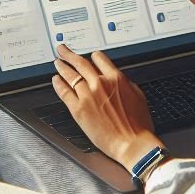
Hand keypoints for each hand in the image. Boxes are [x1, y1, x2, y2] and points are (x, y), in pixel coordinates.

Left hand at [52, 44, 162, 172]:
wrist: (132, 143)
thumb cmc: (138, 125)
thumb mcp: (138, 95)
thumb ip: (124, 83)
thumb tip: (117, 78)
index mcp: (116, 78)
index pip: (99, 59)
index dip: (92, 57)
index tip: (89, 57)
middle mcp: (100, 84)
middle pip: (80, 63)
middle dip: (69, 55)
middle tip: (62, 50)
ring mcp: (87, 96)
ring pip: (70, 75)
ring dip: (62, 66)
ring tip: (57, 63)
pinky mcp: (78, 110)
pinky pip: (64, 92)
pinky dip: (58, 84)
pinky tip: (56, 80)